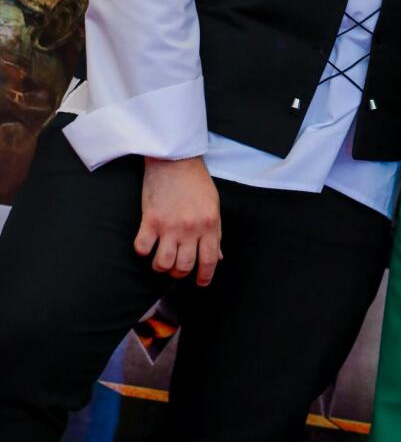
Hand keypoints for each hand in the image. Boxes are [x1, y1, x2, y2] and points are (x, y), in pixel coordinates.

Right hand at [134, 155, 221, 285]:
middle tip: (177, 268)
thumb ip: (215, 233)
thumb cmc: (196, 181)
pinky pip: (142, 248)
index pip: (209, 260)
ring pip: (163, 264)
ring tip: (161, 259)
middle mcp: (190, 228)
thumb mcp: (213, 206)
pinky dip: (142, 251)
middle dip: (180, 273)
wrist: (175, 159)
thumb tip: (217, 257)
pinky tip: (146, 244)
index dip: (204, 277)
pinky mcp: (150, 220)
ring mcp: (169, 225)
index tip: (200, 282)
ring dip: (161, 266)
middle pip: (184, 267)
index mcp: (209, 224)